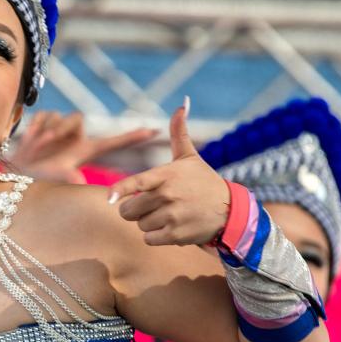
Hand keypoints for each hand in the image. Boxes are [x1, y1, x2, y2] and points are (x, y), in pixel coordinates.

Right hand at [9, 111, 156, 182]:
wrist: (14, 175)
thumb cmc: (36, 181)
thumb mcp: (54, 178)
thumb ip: (66, 177)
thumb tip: (78, 180)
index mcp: (83, 151)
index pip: (113, 142)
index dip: (133, 136)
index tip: (154, 131)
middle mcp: (75, 139)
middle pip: (78, 117)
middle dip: (62, 128)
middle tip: (48, 140)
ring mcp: (60, 130)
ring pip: (60, 116)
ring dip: (47, 131)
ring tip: (36, 149)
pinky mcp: (45, 123)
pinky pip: (45, 116)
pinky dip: (36, 129)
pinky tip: (29, 143)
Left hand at [108, 98, 228, 245]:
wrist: (230, 211)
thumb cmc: (203, 182)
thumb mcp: (190, 157)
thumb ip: (179, 132)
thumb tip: (182, 103)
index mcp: (166, 175)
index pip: (135, 183)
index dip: (120, 190)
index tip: (109, 198)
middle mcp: (167, 195)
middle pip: (128, 210)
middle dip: (135, 209)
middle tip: (153, 204)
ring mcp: (172, 216)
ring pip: (139, 224)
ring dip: (148, 222)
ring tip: (167, 214)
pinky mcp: (176, 235)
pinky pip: (149, 238)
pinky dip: (156, 236)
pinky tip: (171, 227)